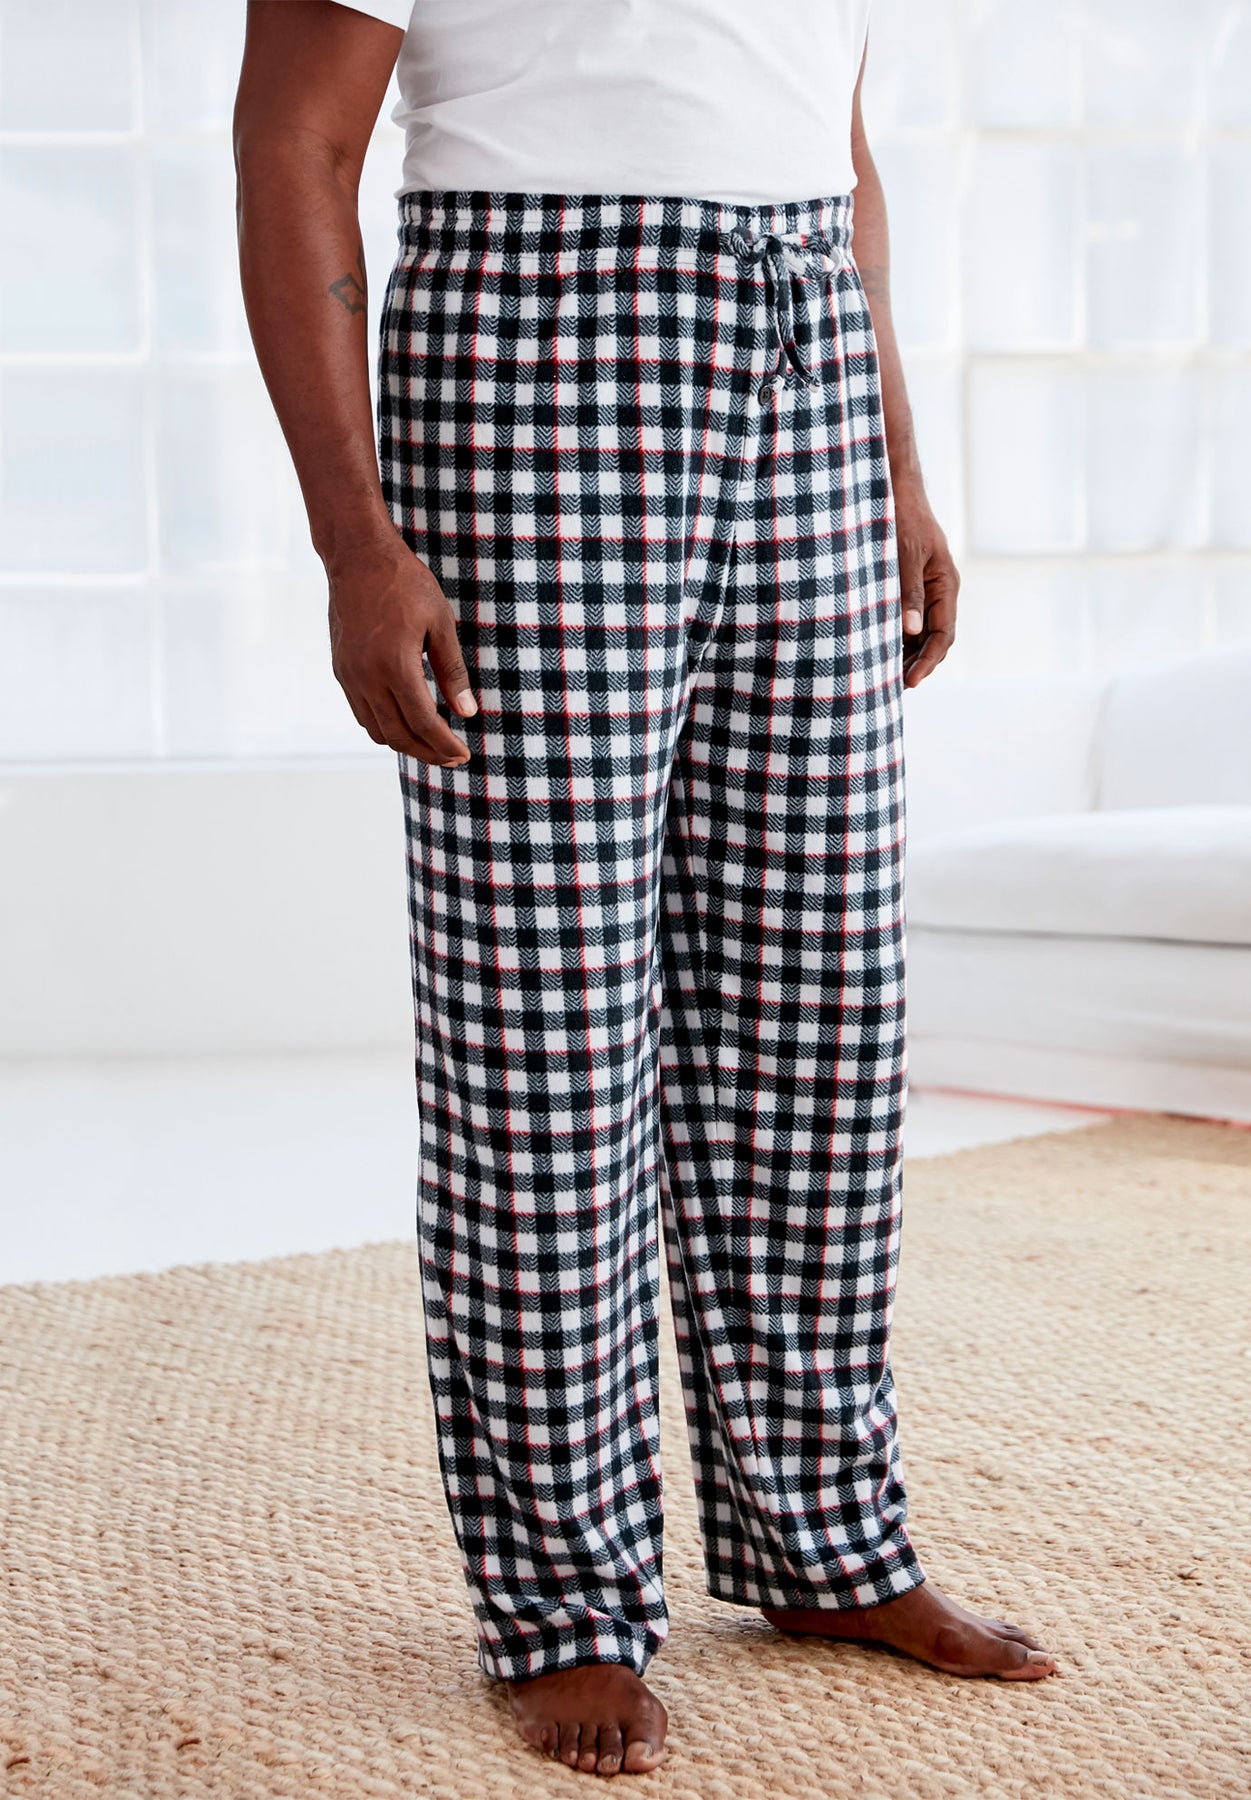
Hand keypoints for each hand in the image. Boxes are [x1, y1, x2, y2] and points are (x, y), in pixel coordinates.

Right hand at [327, 530, 476, 764]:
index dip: (444, 745)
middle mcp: (367, 676)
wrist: (356, 556)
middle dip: (428, 753)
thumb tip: (467, 713)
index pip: (423, 723)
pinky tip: (404, 722)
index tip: (464, 754)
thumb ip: (452, 672)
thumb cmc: (404, 583)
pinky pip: (361, 713)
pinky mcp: (341, 669)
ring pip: (376, 730)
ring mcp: (349, 675)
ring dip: (405, 743)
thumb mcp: (440, 623)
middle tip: (452, 757)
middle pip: (398, 735)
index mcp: (395, 665)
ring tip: (431, 744)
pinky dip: (384, 726)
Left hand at [894, 476, 957, 687]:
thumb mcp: (904, 555)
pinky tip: (874, 650)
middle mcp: (938, 592)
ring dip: (903, 655)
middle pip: (933, 641)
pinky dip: (893, 639)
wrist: (894, 490)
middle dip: (916, 665)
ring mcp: (924, 592)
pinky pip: (905, 621)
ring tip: (880, 677)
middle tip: (890, 688)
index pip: (943, 635)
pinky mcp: (907, 589)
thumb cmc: (901, 518)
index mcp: (945, 585)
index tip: (909, 681)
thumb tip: (911, 631)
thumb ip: (908, 593)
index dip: (928, 662)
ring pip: (918, 634)